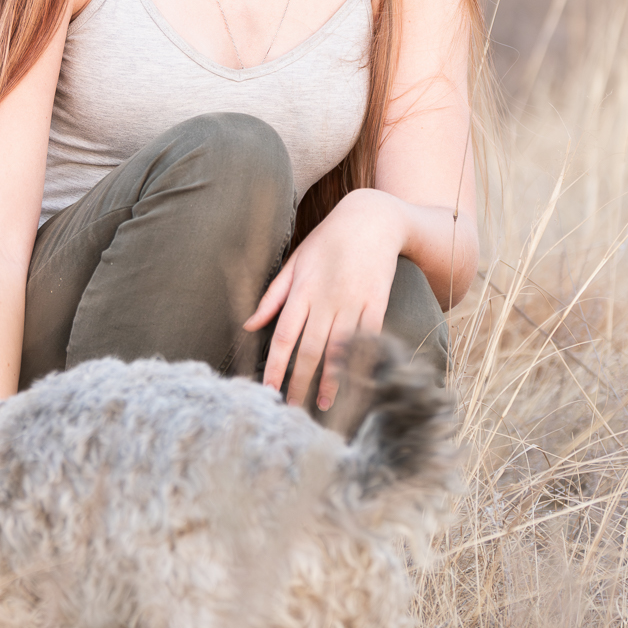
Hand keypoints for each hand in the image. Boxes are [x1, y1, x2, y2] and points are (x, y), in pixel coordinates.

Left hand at [244, 189, 406, 409]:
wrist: (371, 219)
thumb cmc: (327, 241)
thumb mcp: (294, 262)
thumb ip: (272, 296)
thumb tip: (249, 324)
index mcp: (301, 290)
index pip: (284, 336)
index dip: (276, 366)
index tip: (269, 390)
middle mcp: (326, 299)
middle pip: (309, 349)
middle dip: (299, 381)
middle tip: (292, 408)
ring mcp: (353, 301)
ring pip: (339, 349)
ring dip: (330, 379)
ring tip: (322, 404)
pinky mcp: (377, 302)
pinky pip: (369, 337)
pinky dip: (361, 360)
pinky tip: (357, 381)